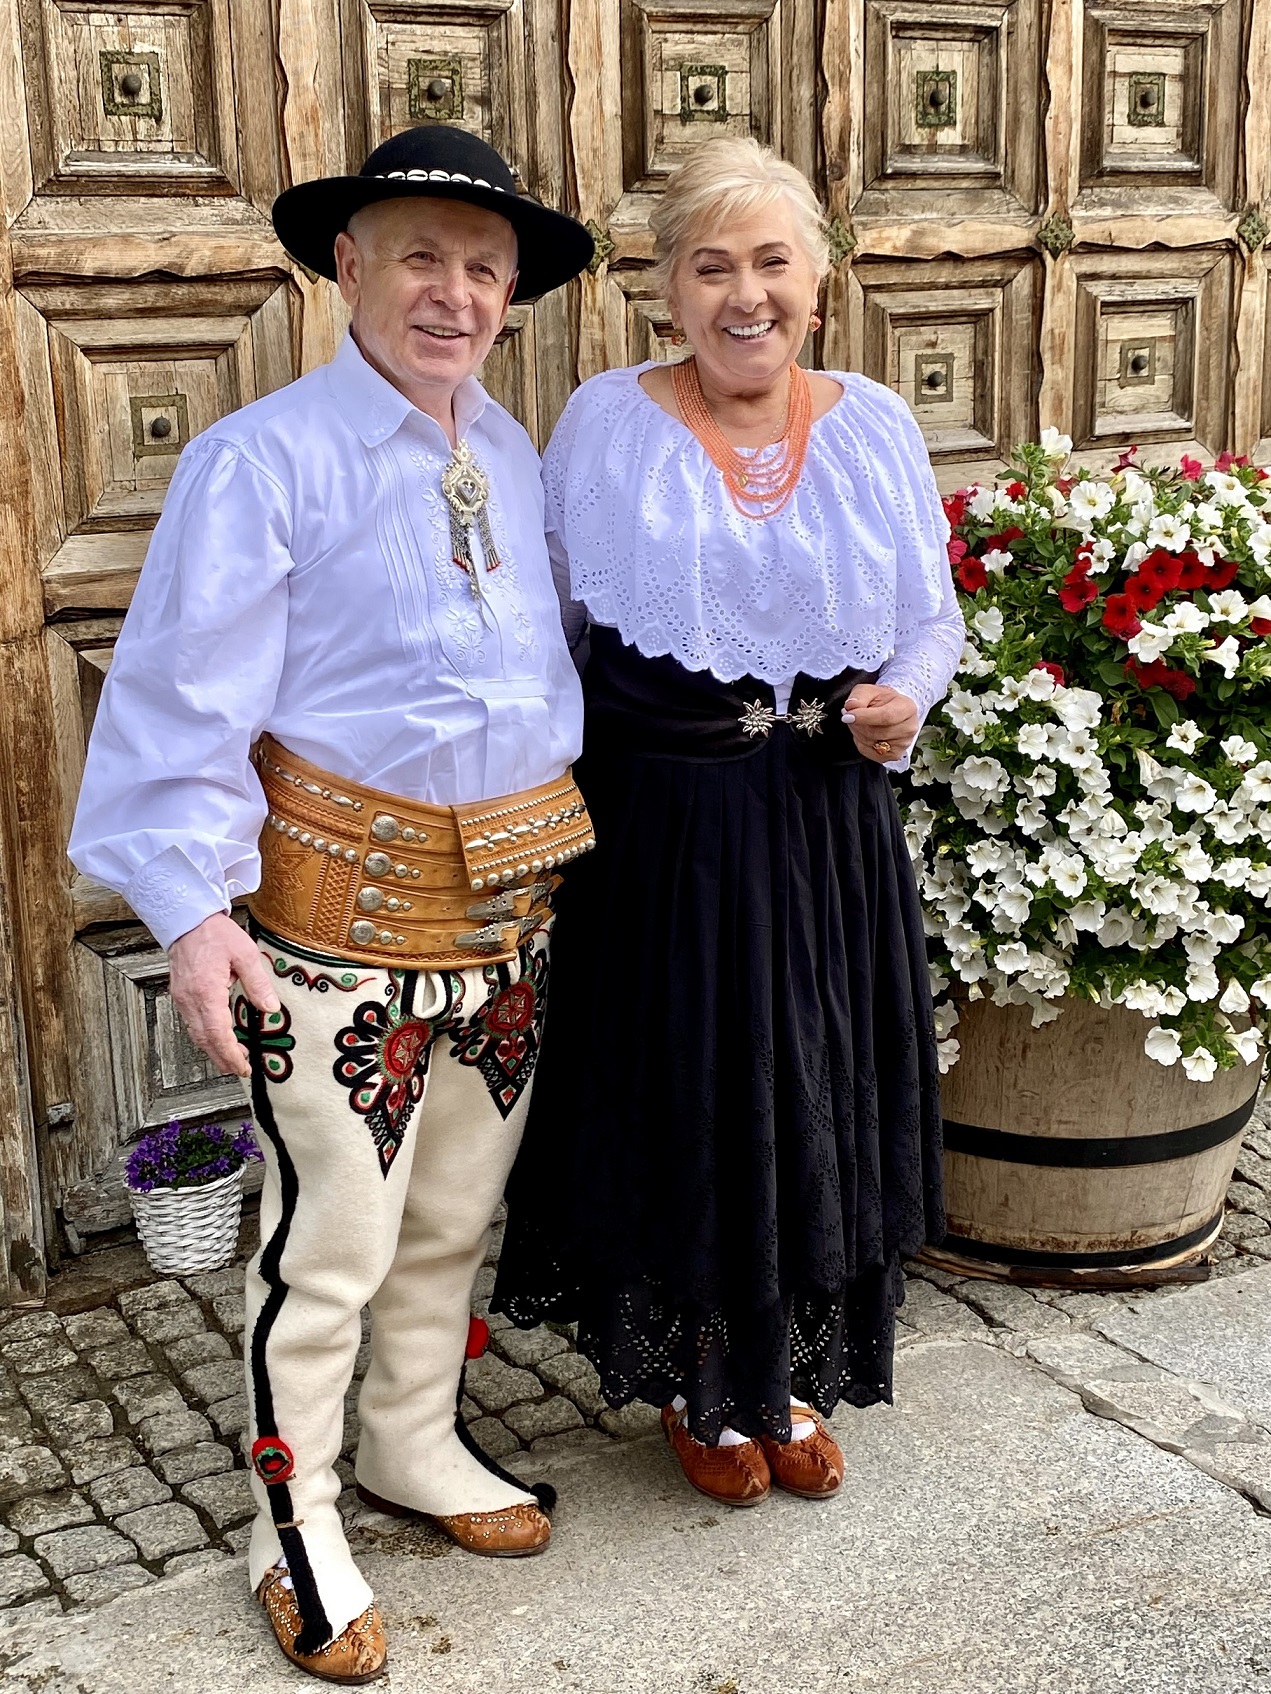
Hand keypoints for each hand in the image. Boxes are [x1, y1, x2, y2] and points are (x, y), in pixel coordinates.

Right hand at [168, 912, 279, 1078]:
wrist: (186, 918)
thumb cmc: (214, 933)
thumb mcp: (245, 953)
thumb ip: (258, 983)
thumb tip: (271, 1008)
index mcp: (206, 991)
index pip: (217, 1034)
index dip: (230, 1055)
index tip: (244, 1067)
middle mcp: (190, 999)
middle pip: (204, 1040)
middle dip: (223, 1058)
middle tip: (241, 1069)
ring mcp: (181, 998)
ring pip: (196, 1034)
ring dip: (214, 1049)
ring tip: (233, 1057)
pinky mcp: (180, 994)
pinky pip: (191, 1023)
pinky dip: (205, 1036)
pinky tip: (217, 1037)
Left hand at [843, 684, 919, 763]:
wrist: (889, 709)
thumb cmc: (880, 699)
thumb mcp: (868, 691)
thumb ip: (859, 696)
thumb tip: (851, 706)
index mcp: (907, 708)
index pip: (886, 716)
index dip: (864, 717)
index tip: (847, 716)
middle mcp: (909, 728)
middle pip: (876, 732)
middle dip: (857, 725)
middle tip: (850, 716)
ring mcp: (903, 744)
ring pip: (871, 743)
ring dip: (858, 733)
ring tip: (858, 722)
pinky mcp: (894, 755)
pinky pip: (869, 752)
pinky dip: (861, 743)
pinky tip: (864, 733)